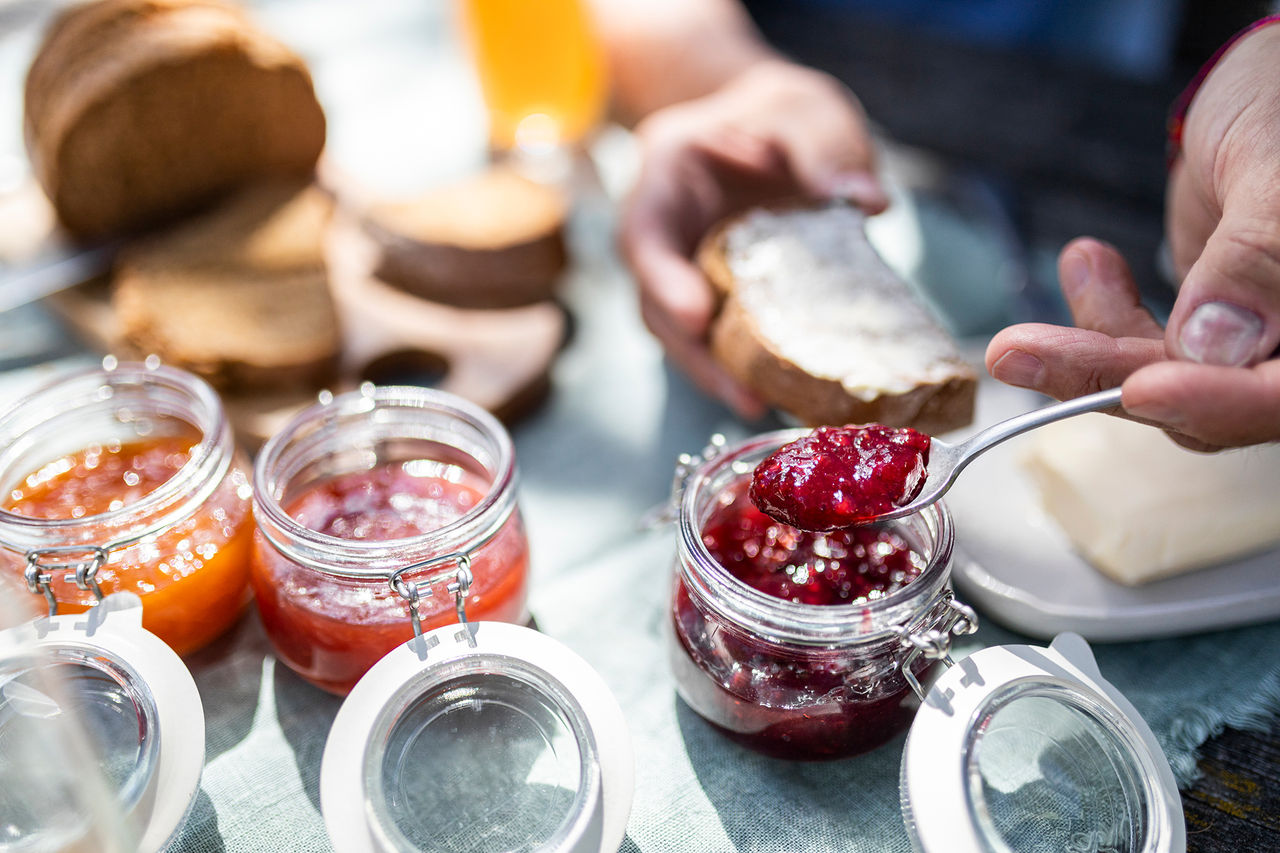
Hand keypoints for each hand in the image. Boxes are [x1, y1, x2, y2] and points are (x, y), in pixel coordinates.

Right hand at [619, 59, 886, 417]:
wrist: (772, 127)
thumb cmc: (777, 111)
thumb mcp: (805, 110)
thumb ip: (826, 149)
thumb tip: (865, 201)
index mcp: (667, 173)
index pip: (646, 233)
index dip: (663, 279)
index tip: (697, 315)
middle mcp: (664, 230)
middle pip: (654, 302)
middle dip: (692, 353)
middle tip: (740, 393)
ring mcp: (684, 268)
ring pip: (681, 331)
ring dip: (715, 372)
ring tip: (759, 405)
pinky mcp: (715, 296)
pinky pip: (719, 336)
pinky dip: (742, 365)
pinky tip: (778, 392)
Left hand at [987, 24, 1279, 448]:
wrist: (1265, 88)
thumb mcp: (1274, 164)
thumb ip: (1253, 254)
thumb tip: (1212, 343)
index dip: (1215, 401)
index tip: (1141, 388)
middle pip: (1212, 402)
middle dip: (1111, 374)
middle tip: (1015, 352)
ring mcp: (1253, 344)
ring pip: (1165, 385)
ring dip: (1087, 351)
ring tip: (1057, 287)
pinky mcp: (1205, 333)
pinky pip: (1143, 355)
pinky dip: (1099, 323)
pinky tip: (1085, 264)